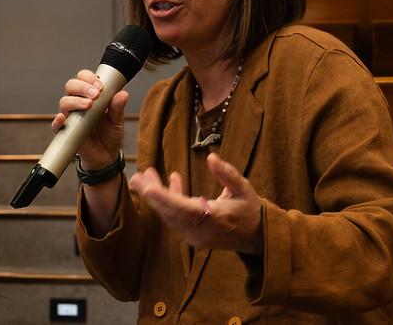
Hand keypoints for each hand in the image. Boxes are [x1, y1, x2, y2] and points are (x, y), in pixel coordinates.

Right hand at [51, 69, 128, 169]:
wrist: (105, 156)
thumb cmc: (110, 135)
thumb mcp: (117, 121)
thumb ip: (118, 108)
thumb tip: (123, 94)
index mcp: (90, 96)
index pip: (84, 78)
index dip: (89, 78)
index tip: (100, 86)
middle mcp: (78, 103)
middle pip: (71, 86)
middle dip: (82, 86)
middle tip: (95, 94)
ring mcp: (70, 116)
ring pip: (64, 102)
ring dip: (75, 101)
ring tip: (89, 105)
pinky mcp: (65, 131)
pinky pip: (56, 124)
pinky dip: (57, 120)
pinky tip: (63, 118)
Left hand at [128, 152, 263, 254]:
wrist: (256, 236)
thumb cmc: (249, 209)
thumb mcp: (244, 188)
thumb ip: (227, 173)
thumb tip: (211, 157)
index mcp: (215, 219)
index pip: (184, 210)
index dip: (165, 199)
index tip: (147, 189)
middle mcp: (201, 231)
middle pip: (171, 212)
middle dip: (152, 194)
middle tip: (136, 178)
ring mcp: (195, 236)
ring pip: (170, 215)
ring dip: (157, 195)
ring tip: (146, 174)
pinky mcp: (192, 235)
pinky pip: (176, 216)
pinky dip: (170, 199)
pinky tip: (173, 179)